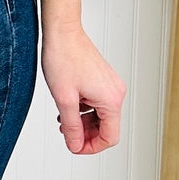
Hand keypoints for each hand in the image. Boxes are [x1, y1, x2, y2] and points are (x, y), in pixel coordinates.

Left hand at [41, 23, 124, 153]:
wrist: (62, 32)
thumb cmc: (64, 57)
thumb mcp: (64, 99)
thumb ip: (71, 126)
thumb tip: (75, 145)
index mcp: (111, 99)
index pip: (110, 137)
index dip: (91, 147)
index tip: (74, 146)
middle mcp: (116, 93)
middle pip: (106, 128)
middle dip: (86, 135)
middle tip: (66, 133)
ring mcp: (110, 85)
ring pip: (100, 116)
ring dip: (83, 122)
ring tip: (64, 119)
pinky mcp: (103, 80)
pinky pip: (97, 104)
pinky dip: (84, 110)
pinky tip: (68, 106)